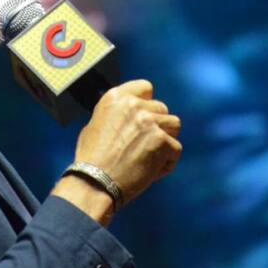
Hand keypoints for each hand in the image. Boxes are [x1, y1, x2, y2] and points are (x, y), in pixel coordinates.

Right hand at [73, 80, 181, 205]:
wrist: (95, 181)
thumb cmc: (91, 157)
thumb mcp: (96, 123)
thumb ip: (117, 114)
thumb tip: (130, 115)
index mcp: (115, 97)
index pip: (145, 87)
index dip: (146, 102)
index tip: (144, 115)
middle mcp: (134, 105)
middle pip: (161, 107)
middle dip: (156, 123)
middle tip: (144, 143)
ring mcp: (149, 122)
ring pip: (173, 124)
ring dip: (166, 138)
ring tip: (150, 155)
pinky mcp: (162, 141)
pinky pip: (175, 149)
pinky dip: (167, 162)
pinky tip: (150, 170)